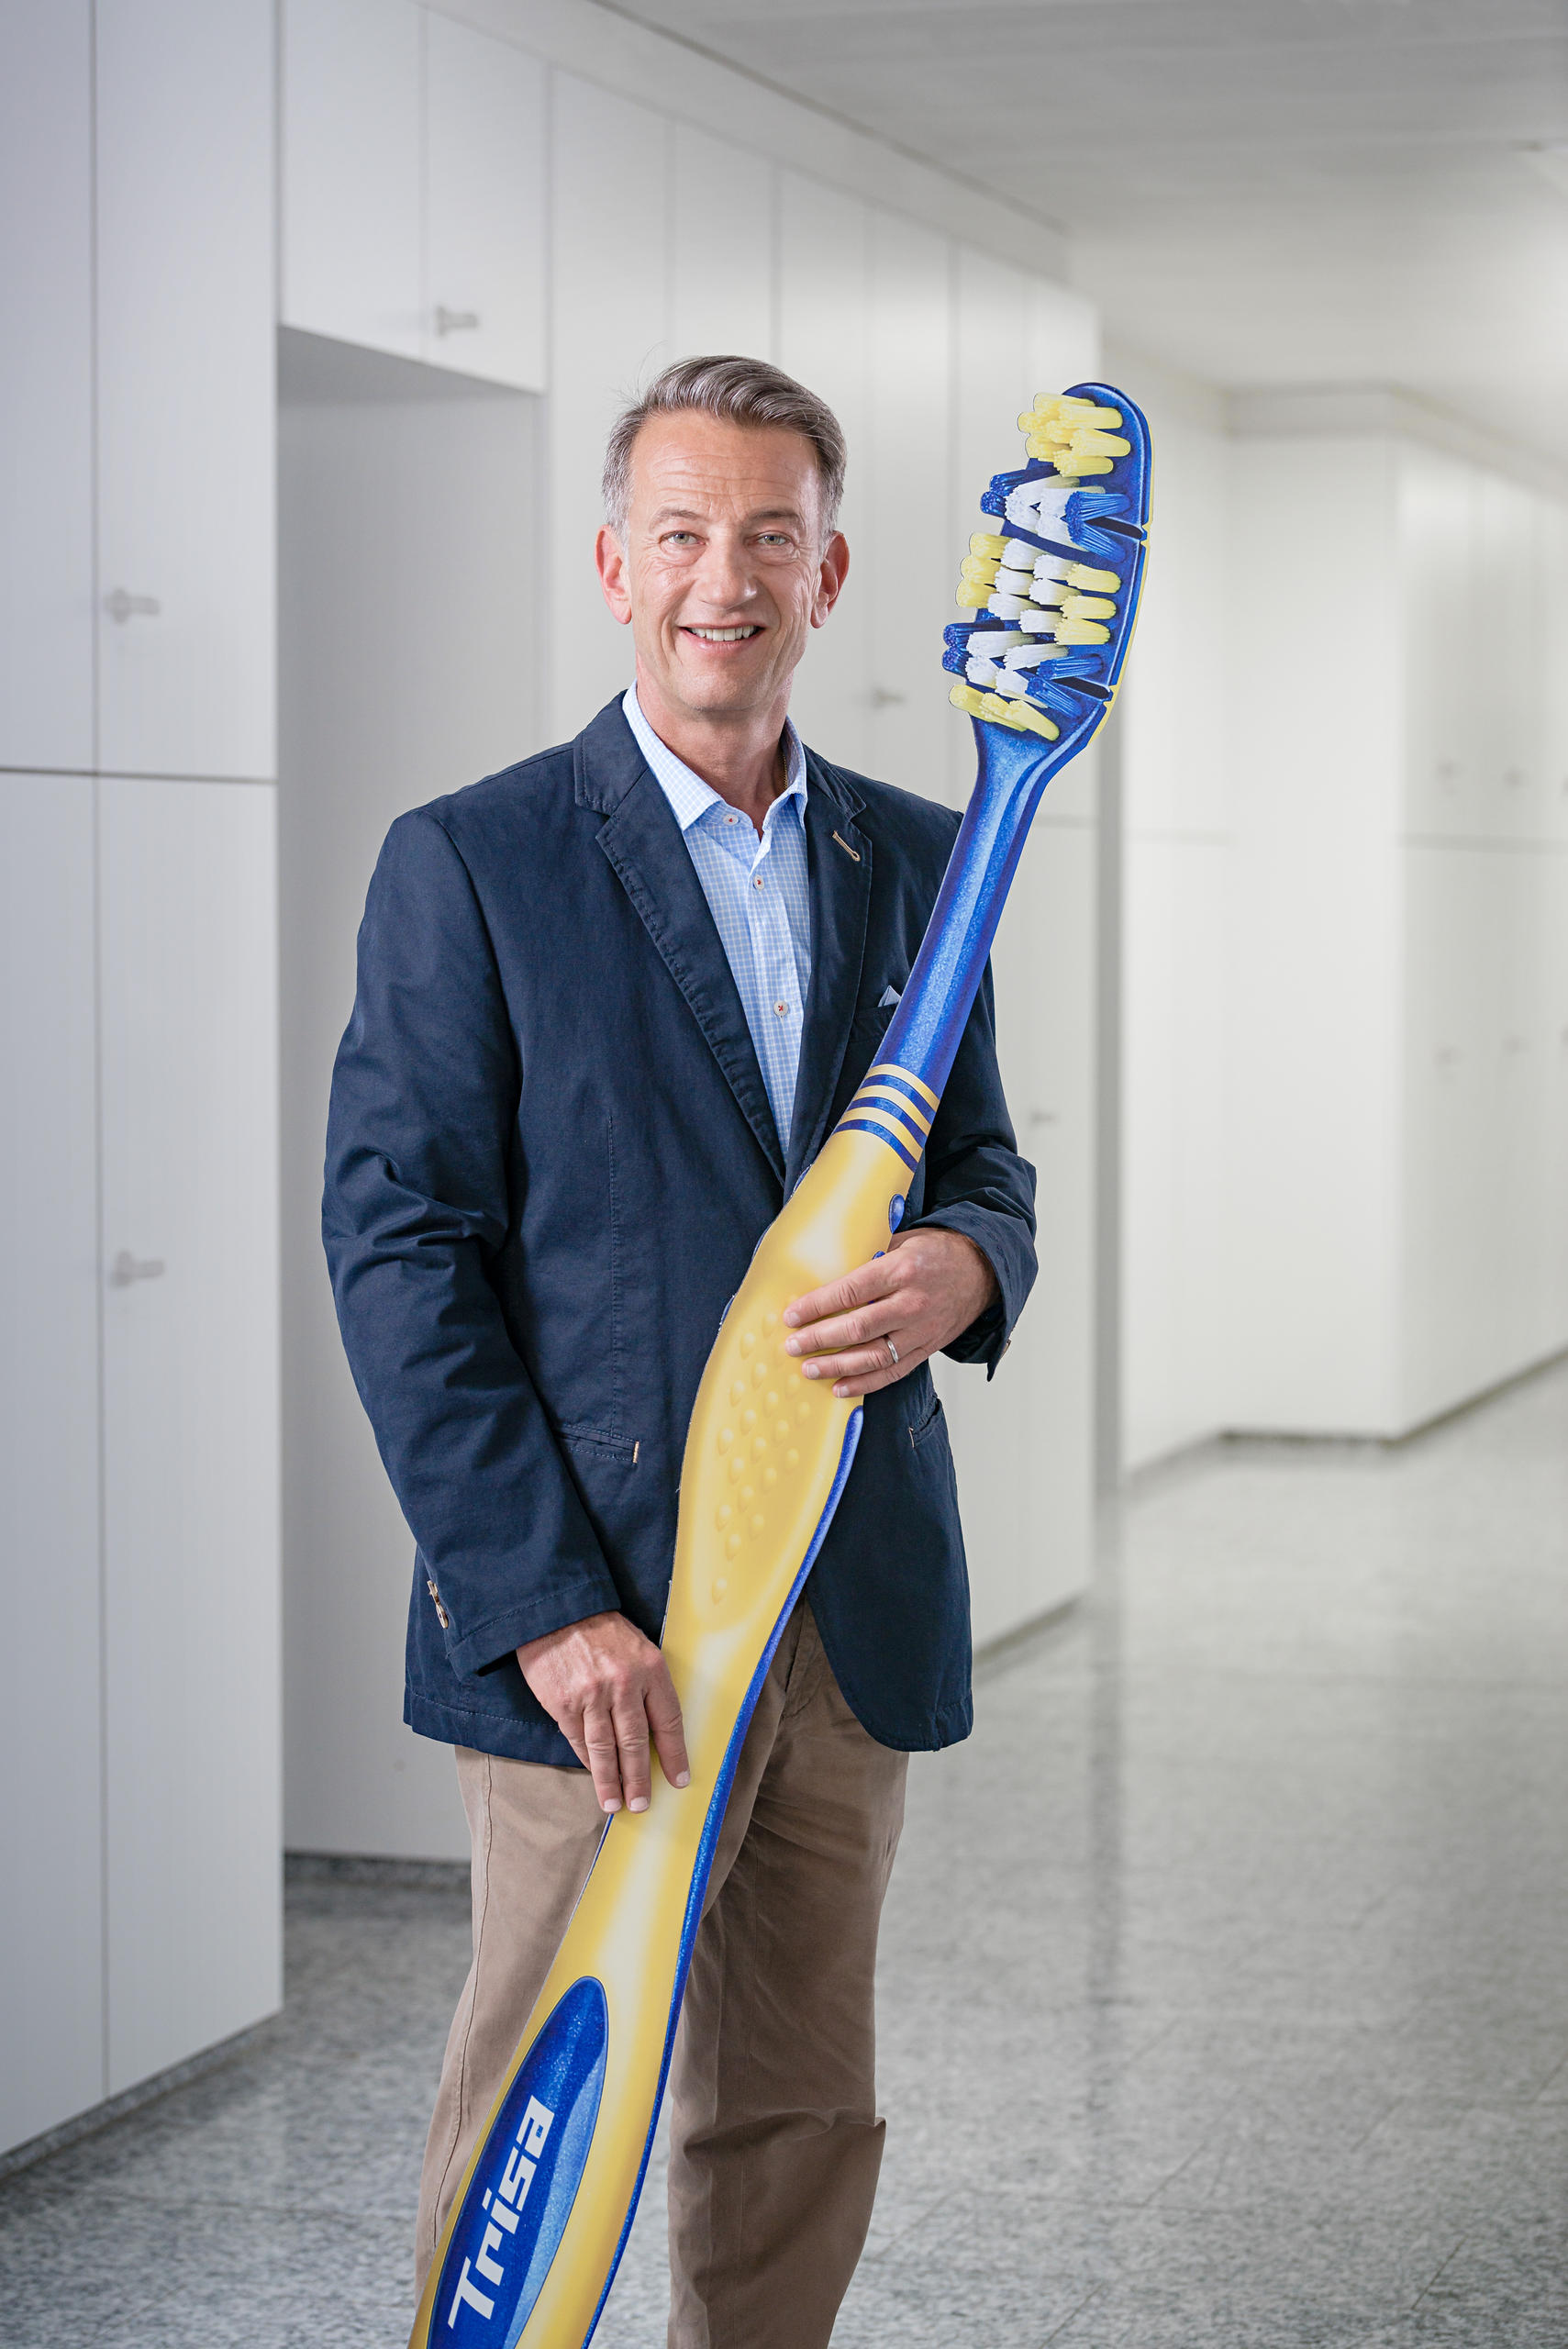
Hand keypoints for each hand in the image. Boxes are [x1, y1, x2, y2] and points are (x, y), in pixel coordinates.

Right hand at [515, 1612, 689, 1814]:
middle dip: (640, 1779)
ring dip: (611, 1781)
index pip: (669, 1720)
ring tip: (614, 1804)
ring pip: (605, 1749)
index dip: (674, 1754)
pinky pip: (578, 1740)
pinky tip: (594, 1774)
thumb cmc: (601, 1629)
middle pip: (636, 1742)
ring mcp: (591, 1695)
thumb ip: (648, 1683)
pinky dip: (587, 1761)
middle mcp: (624, 1684)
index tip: (679, 1779)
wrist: (557, 1611)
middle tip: (642, 1803)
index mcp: (650, 1668)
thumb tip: (655, 1730)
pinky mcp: (563, 1703)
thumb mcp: (638, 1647)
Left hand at [781, 1227, 998, 1398]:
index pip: (850, 1291)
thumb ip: (870, 1256)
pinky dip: (865, 1383)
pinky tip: (840, 1386)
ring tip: (809, 1368)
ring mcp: (921, 1330)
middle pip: (857, 1327)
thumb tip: (828, 1270)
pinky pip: (893, 1372)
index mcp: (902, 1270)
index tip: (792, 1315)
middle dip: (819, 1338)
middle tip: (792, 1345)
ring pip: (873, 1356)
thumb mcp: (903, 1241)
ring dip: (836, 1365)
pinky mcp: (927, 1348)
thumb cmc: (938, 1252)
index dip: (817, 1305)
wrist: (983, 1270)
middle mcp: (912, 1303)